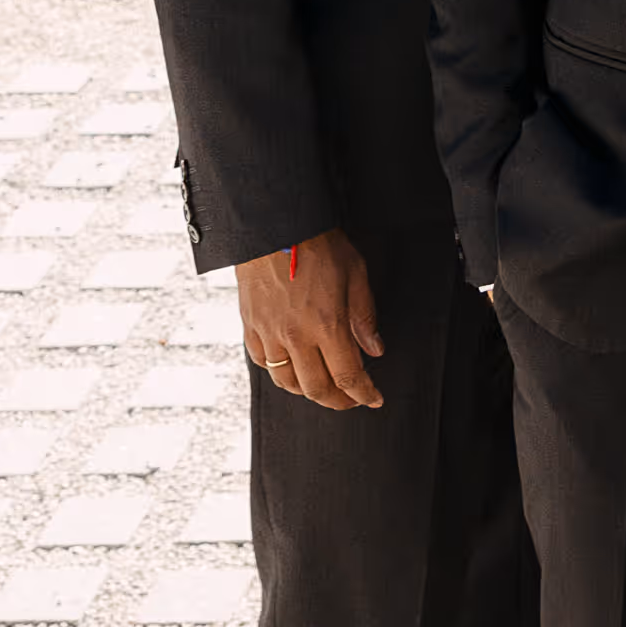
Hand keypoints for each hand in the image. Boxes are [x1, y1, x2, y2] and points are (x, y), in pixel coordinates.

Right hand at [236, 229, 383, 411]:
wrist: (274, 225)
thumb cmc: (317, 243)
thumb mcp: (355, 272)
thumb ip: (365, 316)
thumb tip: (375, 349)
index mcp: (326, 325)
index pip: (347, 376)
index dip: (363, 394)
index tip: (373, 398)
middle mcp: (295, 336)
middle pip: (316, 388)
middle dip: (338, 401)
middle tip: (351, 399)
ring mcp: (268, 333)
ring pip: (287, 382)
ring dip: (308, 391)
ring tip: (324, 386)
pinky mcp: (250, 326)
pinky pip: (263, 362)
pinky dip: (280, 372)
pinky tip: (293, 367)